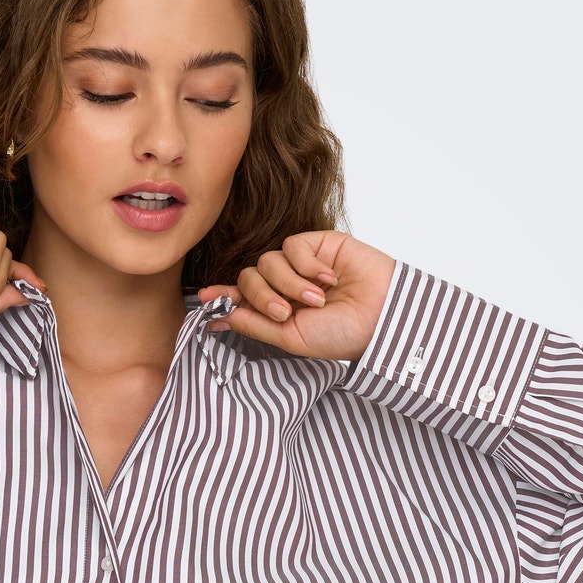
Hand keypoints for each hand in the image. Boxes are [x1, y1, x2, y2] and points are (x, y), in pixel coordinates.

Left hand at [197, 231, 396, 361]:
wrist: (381, 317)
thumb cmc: (341, 334)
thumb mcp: (290, 337)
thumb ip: (254, 324)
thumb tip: (217, 317)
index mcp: (277, 310)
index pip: (241, 298)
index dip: (221, 297)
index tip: (202, 299)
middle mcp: (285, 286)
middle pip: (248, 278)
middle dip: (262, 296)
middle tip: (285, 312)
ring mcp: (300, 264)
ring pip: (267, 262)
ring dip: (288, 283)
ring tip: (316, 299)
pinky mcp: (317, 244)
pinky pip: (292, 246)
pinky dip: (306, 265)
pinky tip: (328, 278)